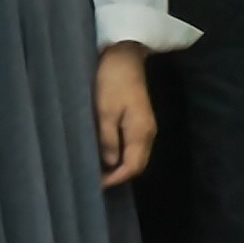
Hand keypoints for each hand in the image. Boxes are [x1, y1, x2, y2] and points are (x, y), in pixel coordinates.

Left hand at [94, 43, 155, 187]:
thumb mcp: (104, 111)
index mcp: (141, 133)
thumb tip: (110, 164)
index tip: (97, 185)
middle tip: (95, 181)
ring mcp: (145, 126)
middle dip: (118, 175)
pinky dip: (120, 153)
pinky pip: (131, 144)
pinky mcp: (138, 119)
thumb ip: (108, 139)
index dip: (116, 178)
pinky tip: (105, 152)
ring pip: (134, 155)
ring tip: (98, 170)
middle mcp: (148, 133)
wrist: (124, 56)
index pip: (133, 167)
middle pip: (137, 164)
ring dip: (118, 165)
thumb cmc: (111, 81)